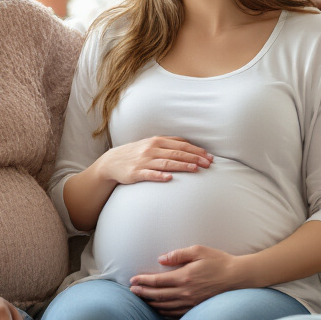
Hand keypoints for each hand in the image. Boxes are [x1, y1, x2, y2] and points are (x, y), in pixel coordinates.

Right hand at [98, 136, 212, 184]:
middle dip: (194, 158)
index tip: (208, 156)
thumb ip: (168, 143)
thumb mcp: (151, 144)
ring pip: (166, 163)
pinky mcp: (136, 173)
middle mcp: (151, 149)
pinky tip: (169, 178)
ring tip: (195, 169)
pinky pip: (149, 174)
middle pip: (177, 153)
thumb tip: (188, 144)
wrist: (112, 162)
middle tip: (208, 164)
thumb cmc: (136, 153)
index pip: (181, 145)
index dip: (196, 150)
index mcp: (157, 141)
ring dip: (182, 165)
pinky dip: (159, 175)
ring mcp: (144, 161)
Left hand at [129, 245, 244, 316]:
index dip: (143, 281)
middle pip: (157, 295)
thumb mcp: (199, 251)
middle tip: (132, 290)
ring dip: (150, 303)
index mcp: (184, 277)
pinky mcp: (196, 309)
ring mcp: (191, 303)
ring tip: (141, 299)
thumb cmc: (219, 261)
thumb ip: (178, 255)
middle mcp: (185, 292)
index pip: (157, 281)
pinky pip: (175, 313)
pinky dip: (164, 311)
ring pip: (165, 306)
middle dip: (142, 292)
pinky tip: (158, 309)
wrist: (238, 278)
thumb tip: (161, 258)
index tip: (133, 279)